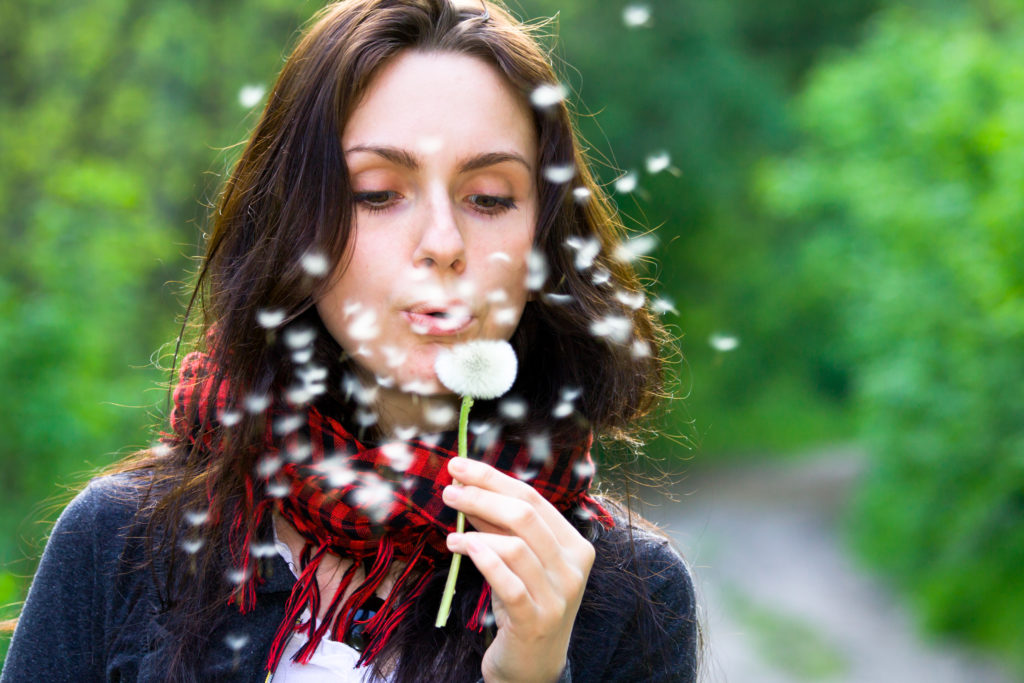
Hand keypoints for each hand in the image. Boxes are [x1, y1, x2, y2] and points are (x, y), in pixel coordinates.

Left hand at [442, 457, 594, 682]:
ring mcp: (558, 596)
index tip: (460, 466)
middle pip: (525, 516)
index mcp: (575, 545)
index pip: (533, 499)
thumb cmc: (524, 605)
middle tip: (449, 489)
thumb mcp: (517, 562)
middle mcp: (573, 568)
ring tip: (451, 532)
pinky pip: (507, 582)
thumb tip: (469, 486)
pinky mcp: (536, 621)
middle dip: (482, 495)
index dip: (493, 478)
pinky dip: (482, 559)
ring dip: (476, 530)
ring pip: (515, 546)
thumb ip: (499, 526)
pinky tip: (460, 547)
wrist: (534, 667)